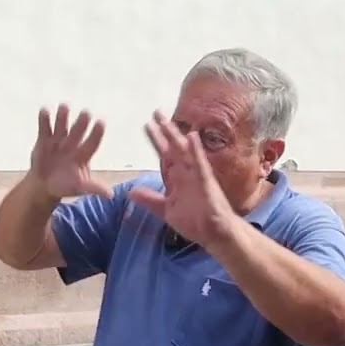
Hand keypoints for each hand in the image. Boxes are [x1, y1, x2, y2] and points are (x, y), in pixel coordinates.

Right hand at [28, 104, 111, 199]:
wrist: (44, 185)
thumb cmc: (65, 186)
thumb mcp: (80, 188)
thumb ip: (93, 188)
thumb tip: (111, 194)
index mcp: (83, 155)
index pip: (92, 143)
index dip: (96, 134)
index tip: (101, 123)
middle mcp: (72, 144)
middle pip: (78, 132)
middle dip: (81, 123)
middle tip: (86, 113)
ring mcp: (58, 140)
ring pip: (62, 126)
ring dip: (63, 117)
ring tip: (64, 107)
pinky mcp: (44, 140)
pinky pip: (45, 128)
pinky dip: (44, 120)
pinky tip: (44, 110)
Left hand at [128, 111, 238, 247]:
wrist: (213, 233)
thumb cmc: (195, 221)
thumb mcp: (166, 210)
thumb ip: (150, 200)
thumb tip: (131, 192)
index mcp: (177, 178)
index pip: (165, 155)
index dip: (156, 140)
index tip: (147, 125)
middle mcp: (186, 172)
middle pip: (173, 147)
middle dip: (165, 130)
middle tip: (156, 112)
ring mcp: (196, 175)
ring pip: (184, 151)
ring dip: (176, 135)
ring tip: (167, 120)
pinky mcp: (205, 181)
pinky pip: (200, 164)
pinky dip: (195, 150)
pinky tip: (191, 137)